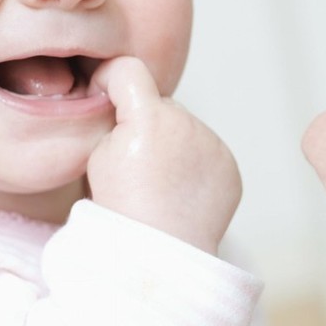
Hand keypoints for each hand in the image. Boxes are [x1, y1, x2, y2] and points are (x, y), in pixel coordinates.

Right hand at [87, 56, 241, 253]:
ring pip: (185, 129)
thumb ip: (114, 119)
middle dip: (145, 123)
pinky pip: (206, 153)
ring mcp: (213, 144)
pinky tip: (179, 193)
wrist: (158, 255)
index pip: (128, 70)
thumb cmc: (119, 209)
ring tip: (157, 184)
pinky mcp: (228, 165)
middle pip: (160, 105)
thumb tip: (124, 103)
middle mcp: (187, 124)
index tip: (105, 96)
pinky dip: (193, 166)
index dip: (110, 80)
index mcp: (149, 117)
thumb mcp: (97, 155)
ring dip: (171, 144)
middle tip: (134, 164)